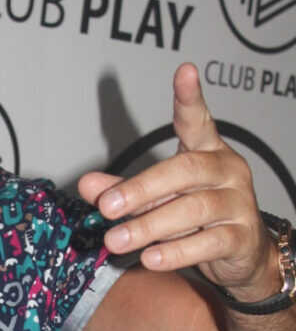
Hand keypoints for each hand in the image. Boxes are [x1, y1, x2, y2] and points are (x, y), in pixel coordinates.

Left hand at [78, 63, 275, 297]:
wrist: (243, 255)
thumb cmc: (195, 216)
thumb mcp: (156, 198)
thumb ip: (122, 189)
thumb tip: (86, 184)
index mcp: (206, 151)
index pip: (197, 120)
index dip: (190, 97)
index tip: (184, 71)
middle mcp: (226, 170)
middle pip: (184, 170)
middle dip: (140, 189)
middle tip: (106, 207)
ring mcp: (238, 203)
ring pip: (193, 209)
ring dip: (149, 226)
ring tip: (116, 240)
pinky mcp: (242, 237)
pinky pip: (208, 243)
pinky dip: (176, 252)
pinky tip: (150, 258)